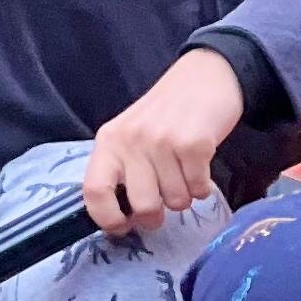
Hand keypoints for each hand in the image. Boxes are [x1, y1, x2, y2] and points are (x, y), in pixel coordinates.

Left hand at [86, 44, 244, 232]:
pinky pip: (199, 190)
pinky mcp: (195, 143)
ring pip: (175, 201)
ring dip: (183, 196)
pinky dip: (202, 187)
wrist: (206, 75)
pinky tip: (199, 167)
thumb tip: (125, 218)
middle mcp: (132, 140)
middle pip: (142, 205)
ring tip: (183, 172)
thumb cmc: (166, 112)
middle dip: (156, 215)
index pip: (94, 190)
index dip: (107, 218)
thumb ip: (122, 169)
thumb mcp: (131, 134)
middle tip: (163, 202)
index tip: (122, 226)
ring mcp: (163, 141)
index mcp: (109, 140)